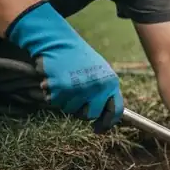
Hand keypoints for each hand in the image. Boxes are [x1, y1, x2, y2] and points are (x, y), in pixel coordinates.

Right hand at [6, 1, 122, 132]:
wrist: (57, 41)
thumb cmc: (78, 57)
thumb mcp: (100, 72)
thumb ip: (105, 91)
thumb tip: (109, 115)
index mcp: (110, 82)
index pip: (116, 110)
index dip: (108, 123)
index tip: (100, 129)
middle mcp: (97, 87)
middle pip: (90, 115)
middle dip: (82, 111)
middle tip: (75, 97)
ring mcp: (80, 88)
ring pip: (72, 110)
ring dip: (66, 101)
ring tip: (65, 82)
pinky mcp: (61, 88)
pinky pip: (57, 103)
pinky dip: (54, 95)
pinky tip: (55, 80)